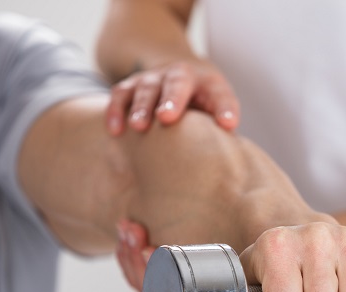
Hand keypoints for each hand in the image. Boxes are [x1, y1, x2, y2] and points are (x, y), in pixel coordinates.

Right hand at [106, 59, 239, 135]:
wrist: (177, 75)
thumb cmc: (202, 104)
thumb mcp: (216, 111)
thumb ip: (223, 129)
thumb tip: (230, 163)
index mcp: (209, 84)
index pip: (220, 95)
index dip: (224, 108)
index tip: (228, 124)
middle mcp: (180, 75)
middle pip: (177, 83)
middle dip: (172, 99)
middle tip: (167, 118)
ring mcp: (154, 78)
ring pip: (146, 88)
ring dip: (142, 107)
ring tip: (140, 127)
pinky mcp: (131, 86)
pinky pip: (121, 95)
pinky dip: (116, 111)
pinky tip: (115, 131)